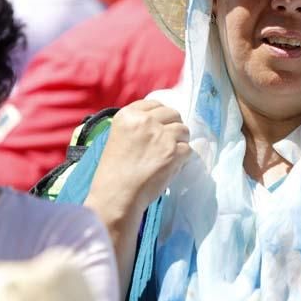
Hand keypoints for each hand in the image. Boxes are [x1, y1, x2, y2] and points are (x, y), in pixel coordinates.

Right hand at [89, 99, 190, 219]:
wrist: (116, 196)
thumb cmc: (112, 172)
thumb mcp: (118, 137)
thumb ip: (137, 126)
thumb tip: (159, 122)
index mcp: (128, 115)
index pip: (154, 104)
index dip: (160, 115)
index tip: (160, 126)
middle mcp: (146, 121)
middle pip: (172, 113)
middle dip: (173, 126)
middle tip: (168, 141)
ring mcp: (162, 135)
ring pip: (183, 130)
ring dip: (180, 141)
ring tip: (171, 154)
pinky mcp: (174, 151)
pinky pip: (188, 149)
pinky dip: (183, 158)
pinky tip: (172, 165)